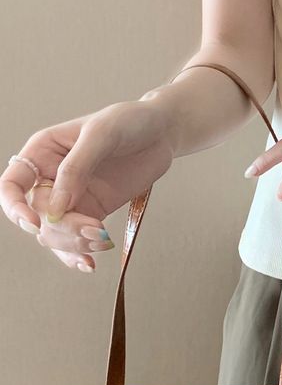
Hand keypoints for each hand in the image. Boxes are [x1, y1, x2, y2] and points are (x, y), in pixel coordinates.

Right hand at [1, 100, 177, 272]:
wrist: (164, 130)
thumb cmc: (130, 121)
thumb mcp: (102, 134)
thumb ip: (76, 168)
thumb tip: (55, 208)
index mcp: (43, 152)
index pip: (12, 186)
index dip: (16, 208)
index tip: (37, 222)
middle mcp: (51, 177)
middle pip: (38, 215)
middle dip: (64, 228)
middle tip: (95, 230)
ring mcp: (72, 196)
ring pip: (55, 233)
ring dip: (74, 243)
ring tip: (103, 239)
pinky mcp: (93, 209)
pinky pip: (75, 238)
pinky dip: (78, 253)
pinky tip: (88, 263)